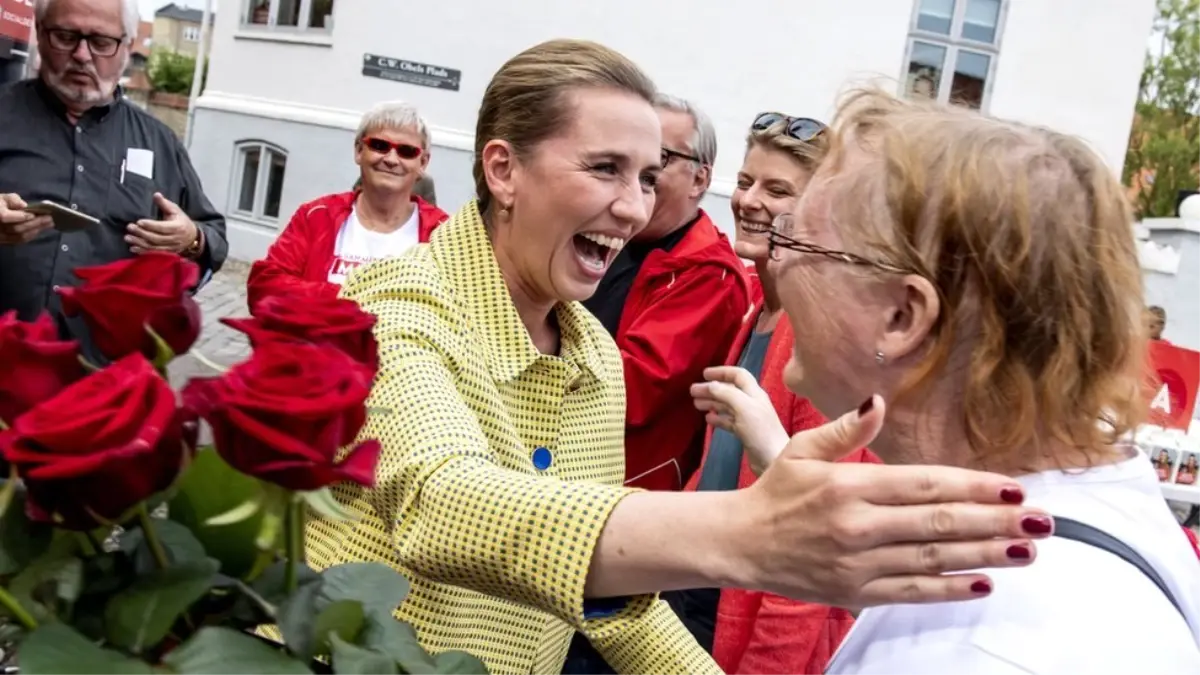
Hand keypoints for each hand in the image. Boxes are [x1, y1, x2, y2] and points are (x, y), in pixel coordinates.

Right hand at [0, 193, 53, 245]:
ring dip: (36, 230)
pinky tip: (40, 229)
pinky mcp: (5, 241)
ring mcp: (0, 236)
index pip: (5, 216)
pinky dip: (31, 235)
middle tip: (50, 219)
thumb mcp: (3, 198)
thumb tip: (24, 205)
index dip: (20, 216)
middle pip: (16, 228)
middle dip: (34, 223)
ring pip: (19, 236)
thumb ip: (13, 199)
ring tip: (49, 224)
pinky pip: (18, 241)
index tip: (33, 214)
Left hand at [126, 193, 197, 254]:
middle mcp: (174, 239)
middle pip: (156, 238)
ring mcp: (170, 247)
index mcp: (177, 227)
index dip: (150, 225)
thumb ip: (165, 203)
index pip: (162, 227)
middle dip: (142, 233)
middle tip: (130, 227)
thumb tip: (156, 195)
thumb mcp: (176, 211)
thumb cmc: (182, 221)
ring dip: (139, 243)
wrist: (193, 238)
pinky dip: (143, 251)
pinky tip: (133, 248)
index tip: (139, 221)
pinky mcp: (167, 253)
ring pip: (153, 247)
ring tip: (127, 238)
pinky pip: (154, 253)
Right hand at [691, 366, 788, 474]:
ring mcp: (748, 418)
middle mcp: (751, 403)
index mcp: (754, 393)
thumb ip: (727, 393)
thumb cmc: (760, 431)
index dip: (722, 372)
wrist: (773, 460)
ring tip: (696, 404)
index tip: (704, 374)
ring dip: (712, 402)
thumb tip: (710, 384)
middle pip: (729, 390)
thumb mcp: (743, 408)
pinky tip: (708, 419)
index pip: (738, 375)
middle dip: (711, 389)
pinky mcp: (744, 432)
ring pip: (727, 405)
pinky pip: (728, 421)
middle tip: (692, 391)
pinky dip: (717, 418)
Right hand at [733, 395, 1047, 607]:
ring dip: (984, 554)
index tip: (1014, 488)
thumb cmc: (774, 493)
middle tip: (1043, 522)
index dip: (974, 486)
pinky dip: (949, 589)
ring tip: (1026, 549)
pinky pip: (911, 592)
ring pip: (933, 559)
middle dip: (996, 521)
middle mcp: (858, 526)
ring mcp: (858, 563)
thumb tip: (878, 402)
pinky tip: (984, 582)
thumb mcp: (802, 451)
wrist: (739, 544)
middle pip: (940, 522)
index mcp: (849, 486)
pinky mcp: (855, 592)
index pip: (925, 484)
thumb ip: (846, 430)